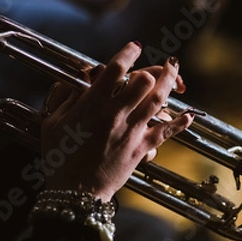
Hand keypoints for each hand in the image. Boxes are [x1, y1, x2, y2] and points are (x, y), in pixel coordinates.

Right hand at [41, 43, 192, 201]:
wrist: (75, 193)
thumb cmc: (61, 157)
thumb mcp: (54, 121)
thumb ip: (67, 95)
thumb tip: (82, 76)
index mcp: (92, 104)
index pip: (115, 69)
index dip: (128, 53)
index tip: (134, 47)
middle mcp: (115, 114)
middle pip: (143, 82)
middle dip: (153, 68)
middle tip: (159, 62)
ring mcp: (130, 132)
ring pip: (158, 101)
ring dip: (170, 83)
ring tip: (175, 71)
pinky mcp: (140, 149)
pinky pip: (165, 132)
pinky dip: (179, 122)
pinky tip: (188, 114)